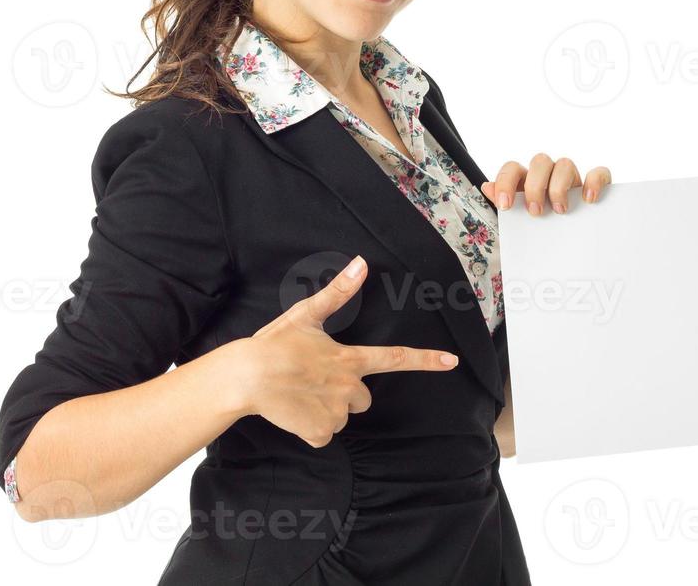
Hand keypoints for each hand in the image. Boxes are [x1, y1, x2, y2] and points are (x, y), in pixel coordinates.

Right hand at [239, 255, 460, 447]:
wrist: (246, 377)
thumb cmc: (274, 343)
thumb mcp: (305, 314)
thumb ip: (337, 293)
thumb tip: (361, 263)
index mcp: (349, 358)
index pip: (395, 358)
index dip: (425, 360)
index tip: (451, 362)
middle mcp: (348, 386)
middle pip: (363, 398)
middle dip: (346, 393)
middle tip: (315, 381)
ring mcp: (335, 411)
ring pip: (340, 417)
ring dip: (325, 410)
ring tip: (298, 395)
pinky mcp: (319, 430)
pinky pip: (322, 435)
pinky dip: (309, 428)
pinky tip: (293, 412)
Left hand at [481, 154, 611, 214]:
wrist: (571, 244)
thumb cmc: (541, 227)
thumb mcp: (520, 219)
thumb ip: (504, 203)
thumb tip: (487, 187)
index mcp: (527, 180)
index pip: (513, 168)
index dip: (506, 183)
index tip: (506, 206)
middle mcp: (549, 174)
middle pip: (540, 161)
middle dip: (535, 187)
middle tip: (536, 212)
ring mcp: (572, 177)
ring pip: (565, 163)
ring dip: (559, 187)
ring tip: (560, 211)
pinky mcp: (595, 184)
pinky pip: (599, 172)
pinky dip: (594, 182)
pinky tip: (588, 200)